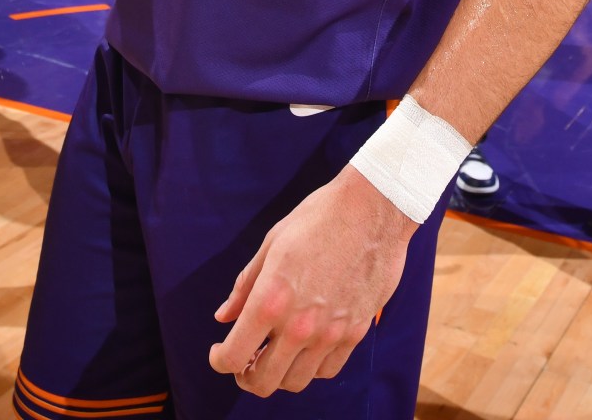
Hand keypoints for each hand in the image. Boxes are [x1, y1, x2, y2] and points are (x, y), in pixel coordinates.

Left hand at [209, 164, 415, 396]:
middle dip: (246, 376)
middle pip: (262, 381)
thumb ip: (245, 286)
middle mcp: (299, 325)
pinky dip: (311, 367)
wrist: (372, 210)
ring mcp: (330, 333)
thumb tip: (224, 316)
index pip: (233, 356)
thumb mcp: (271, 245)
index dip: (219, 361)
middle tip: (244, 361)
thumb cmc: (318, 219)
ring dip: (279, 374)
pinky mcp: (356, 332)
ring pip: (296, 382)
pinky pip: (328, 369)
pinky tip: (305, 347)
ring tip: (275, 354)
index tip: (220, 353)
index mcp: (270, 300)